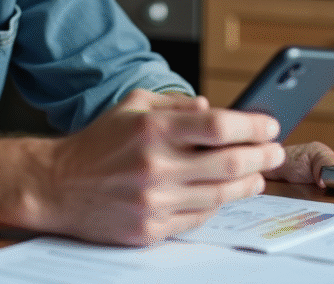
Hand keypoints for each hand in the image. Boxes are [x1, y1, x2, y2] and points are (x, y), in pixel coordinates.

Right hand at [37, 89, 284, 245]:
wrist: (56, 186)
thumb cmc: (96, 144)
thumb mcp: (132, 106)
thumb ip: (175, 104)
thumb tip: (213, 109)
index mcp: (152, 131)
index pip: (219, 127)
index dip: (252, 126)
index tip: (270, 124)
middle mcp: (156, 166)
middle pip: (229, 163)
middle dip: (262, 155)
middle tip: (276, 150)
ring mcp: (154, 201)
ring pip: (220, 195)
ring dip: (248, 184)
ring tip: (259, 175)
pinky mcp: (150, 229)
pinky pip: (198, 219)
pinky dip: (217, 205)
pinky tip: (225, 194)